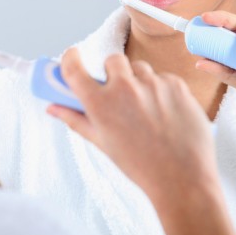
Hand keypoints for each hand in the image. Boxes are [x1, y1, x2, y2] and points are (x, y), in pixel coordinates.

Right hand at [47, 48, 235, 234]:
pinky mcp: (177, 85)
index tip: (73, 56)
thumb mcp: (102, 142)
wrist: (182, 179)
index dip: (70, 58)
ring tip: (147, 109)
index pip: (73, 67)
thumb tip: (53, 107)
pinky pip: (163, 78)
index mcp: (100, 104)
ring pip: (140, 68)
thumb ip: (76, 119)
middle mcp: (125, 89)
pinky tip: (165, 113)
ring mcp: (153, 84)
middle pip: (112, 60)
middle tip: (119, 92)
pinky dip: (161, 90)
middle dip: (114, 72)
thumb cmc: (139, 164)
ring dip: (139, 81)